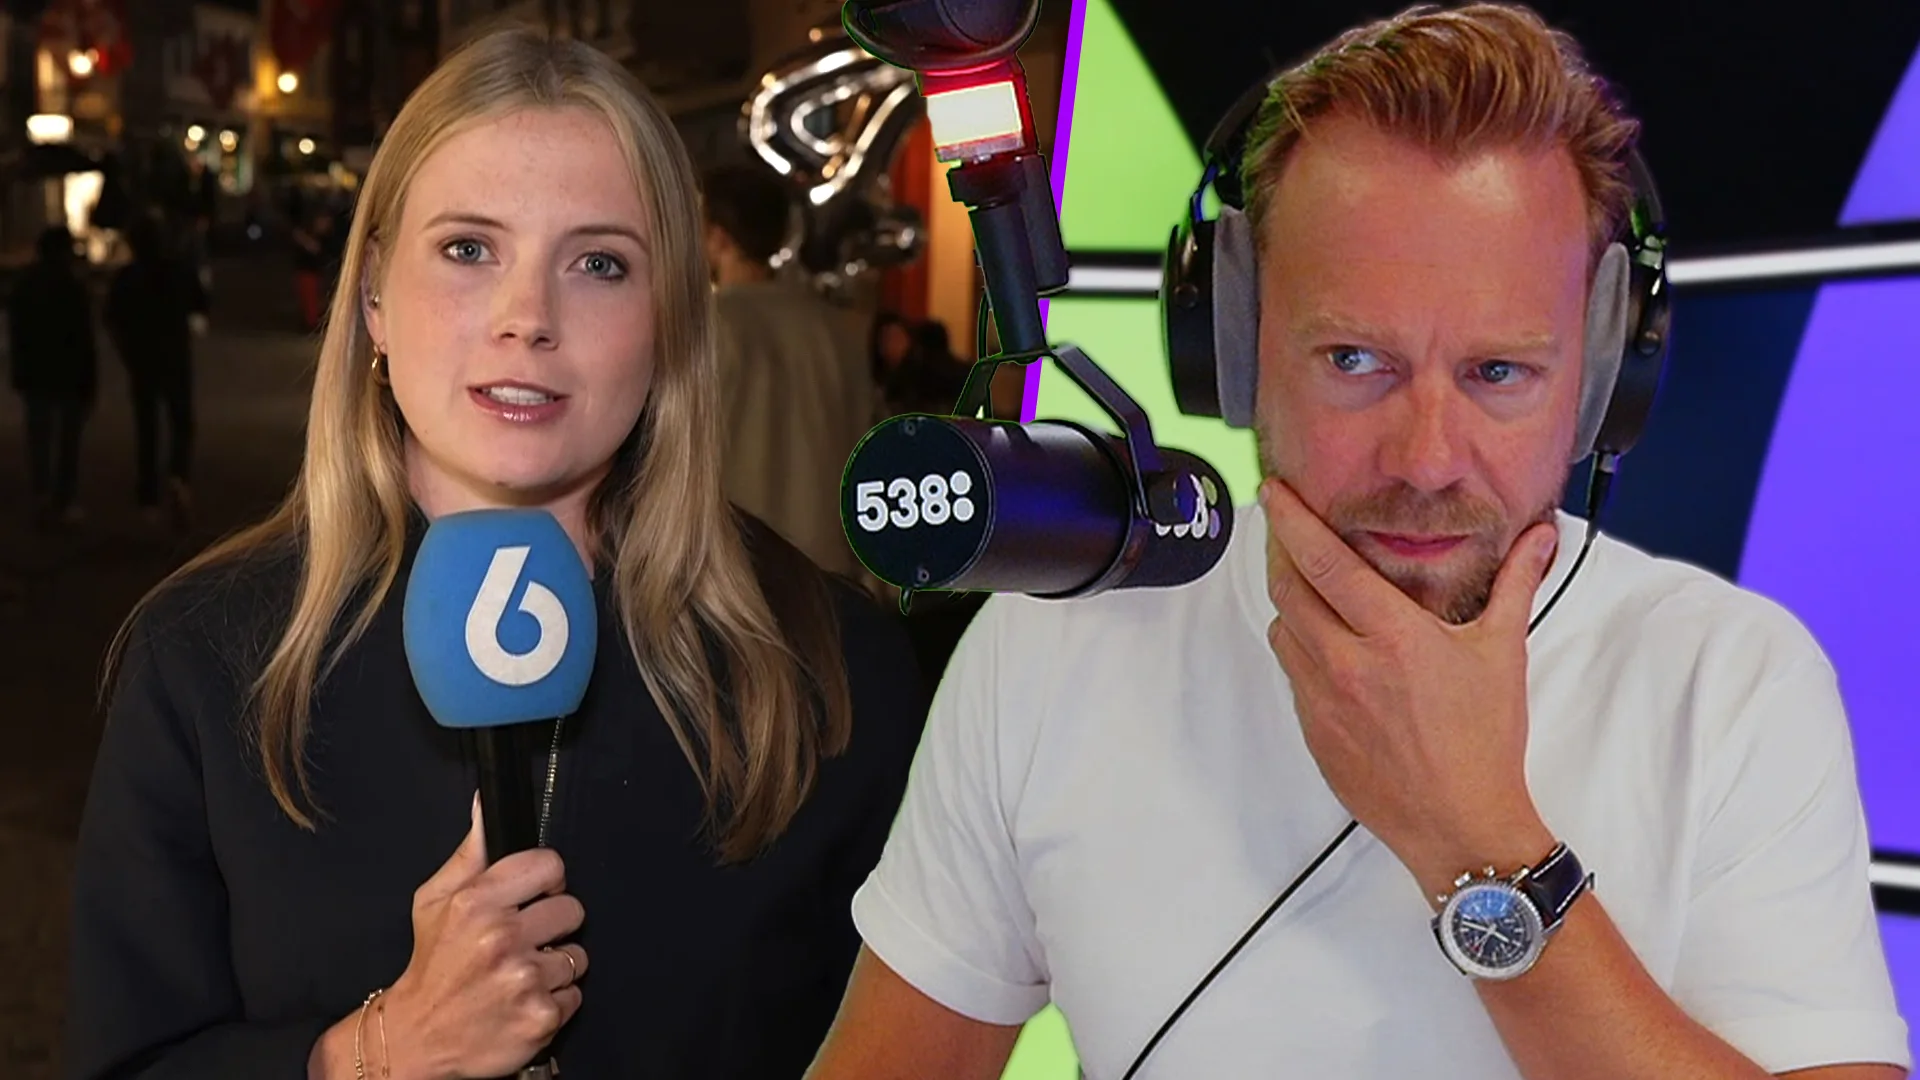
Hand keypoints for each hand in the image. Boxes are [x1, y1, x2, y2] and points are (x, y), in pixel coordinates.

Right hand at [382, 794, 589, 1079]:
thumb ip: (471, 852)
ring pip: (577, 956)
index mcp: (477, 902)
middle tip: (525, 941)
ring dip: (555, 967)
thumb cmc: (432, 963)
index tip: (536, 896)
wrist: (416, 1037)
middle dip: (553, 925)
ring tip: (520, 975)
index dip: (547, 881)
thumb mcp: (434, 900)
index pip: (551, 865)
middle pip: (573, 910)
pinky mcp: (540, 1018)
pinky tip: (523, 1002)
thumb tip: (485, 803)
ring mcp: (524, 979)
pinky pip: (574, 995)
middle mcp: (502, 938)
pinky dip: (554, 1001)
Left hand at [1259, 479, 1558, 897]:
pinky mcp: (1312, 731)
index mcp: (1393, 638)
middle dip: (1281, 552)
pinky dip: (1301, 648)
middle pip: (1288, 590)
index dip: (1292, 522)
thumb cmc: (1485, 741)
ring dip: (1290, 602)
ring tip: (1310, 586)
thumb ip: (1515, 584)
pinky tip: (1327, 644)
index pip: (1325, 563)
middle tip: (1286, 530)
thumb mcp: (1502, 653)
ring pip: (1283, 630)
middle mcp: (1346, 665)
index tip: (1274, 493)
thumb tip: (1539, 536)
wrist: (1460, 825)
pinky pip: (1292, 673)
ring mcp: (1322, 701)